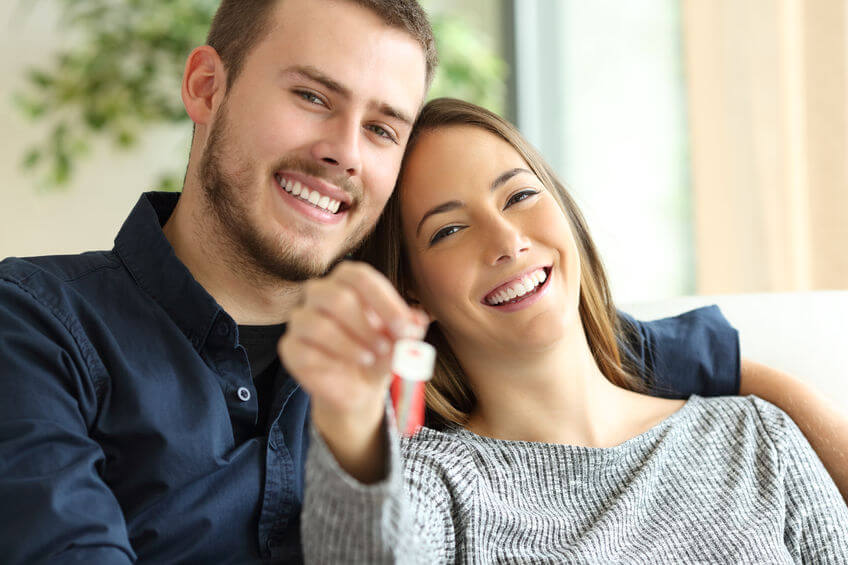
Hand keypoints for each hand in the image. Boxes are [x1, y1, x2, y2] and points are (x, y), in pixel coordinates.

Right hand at [279, 261, 427, 480]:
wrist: (358, 385)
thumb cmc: (379, 351)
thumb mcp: (400, 340)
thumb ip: (408, 329)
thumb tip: (417, 322)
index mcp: (347, 281)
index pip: (360, 277)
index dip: (385, 301)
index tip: (405, 327)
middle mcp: (319, 293)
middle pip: (336, 297)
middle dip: (366, 325)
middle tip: (387, 347)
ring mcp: (301, 319)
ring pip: (317, 324)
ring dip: (350, 345)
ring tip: (370, 358)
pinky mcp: (290, 348)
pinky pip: (304, 352)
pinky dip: (331, 363)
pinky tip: (347, 370)